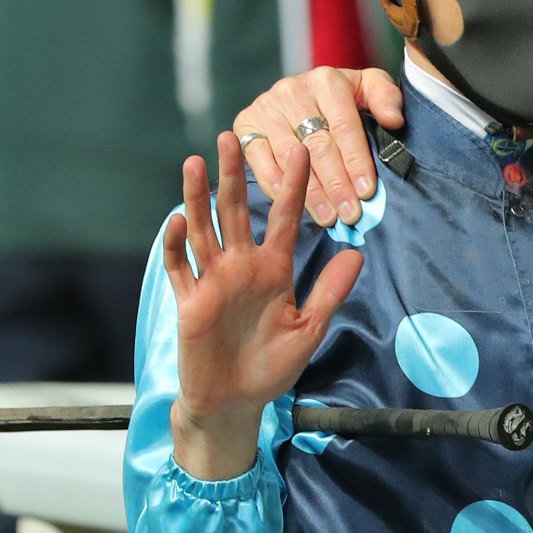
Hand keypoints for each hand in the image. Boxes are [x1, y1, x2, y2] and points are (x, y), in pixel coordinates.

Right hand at [163, 133, 363, 479]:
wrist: (237, 400)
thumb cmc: (272, 365)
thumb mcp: (309, 327)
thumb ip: (329, 290)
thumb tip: (356, 253)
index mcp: (273, 269)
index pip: (283, 218)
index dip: (292, 185)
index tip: (303, 149)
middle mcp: (241, 267)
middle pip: (235, 211)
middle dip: (234, 174)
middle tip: (233, 132)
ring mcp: (213, 281)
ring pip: (203, 229)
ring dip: (198, 197)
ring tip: (197, 161)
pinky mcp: (190, 302)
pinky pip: (182, 269)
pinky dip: (177, 246)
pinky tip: (176, 220)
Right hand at [234, 66, 402, 229]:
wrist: (305, 94)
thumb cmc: (346, 98)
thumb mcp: (370, 88)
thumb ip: (386, 98)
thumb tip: (393, 120)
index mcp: (326, 81)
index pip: (343, 127)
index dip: (356, 161)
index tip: (367, 192)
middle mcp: (291, 91)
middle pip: (317, 145)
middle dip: (336, 184)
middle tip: (350, 213)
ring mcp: (265, 107)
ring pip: (290, 157)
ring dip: (310, 191)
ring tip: (329, 218)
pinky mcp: (245, 124)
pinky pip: (259, 160)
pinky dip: (277, 185)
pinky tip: (295, 206)